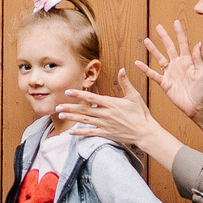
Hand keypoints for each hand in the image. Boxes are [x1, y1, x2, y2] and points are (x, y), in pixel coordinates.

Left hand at [60, 76, 175, 162]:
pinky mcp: (106, 134)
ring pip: (84, 120)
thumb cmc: (141, 114)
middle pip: (84, 110)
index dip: (78, 94)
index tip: (68, 92)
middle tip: (57, 106)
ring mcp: (105, 124)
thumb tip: (122, 69)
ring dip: (72, 118)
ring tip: (61, 115)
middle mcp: (105, 114)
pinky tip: (71, 132)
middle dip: (69, 107)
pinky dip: (80, 132)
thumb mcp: (134, 96)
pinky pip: (90, 133)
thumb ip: (125, 83)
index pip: (91, 98)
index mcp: (111, 103)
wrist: (145, 132)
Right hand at [134, 20, 202, 117]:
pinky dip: (145, 69)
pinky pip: (153, 74)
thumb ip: (198, 59)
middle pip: (169, 47)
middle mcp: (178, 64)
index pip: (183, 43)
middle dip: (164, 36)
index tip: (176, 22)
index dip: (179, 32)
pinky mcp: (165, 83)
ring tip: (146, 40)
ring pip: (159, 58)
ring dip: (153, 49)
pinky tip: (137, 63)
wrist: (197, 106)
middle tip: (158, 26)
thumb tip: (198, 43)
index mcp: (188, 61)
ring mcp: (170, 73)